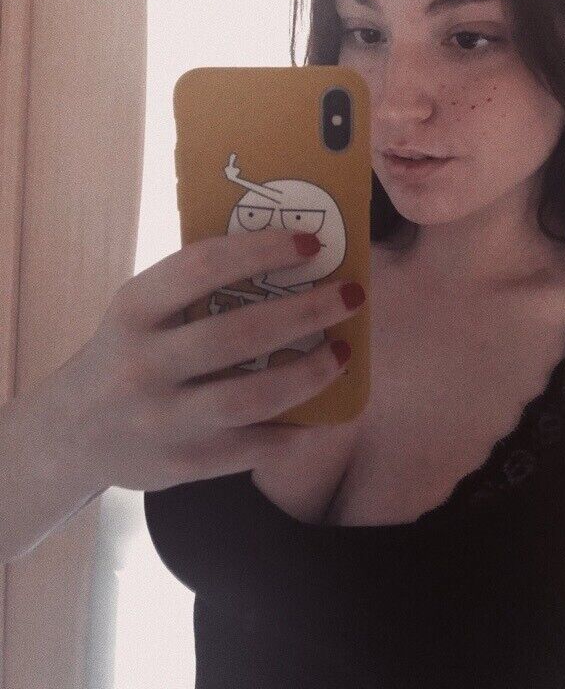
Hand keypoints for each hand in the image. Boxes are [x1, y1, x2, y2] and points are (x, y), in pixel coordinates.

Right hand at [53, 228, 362, 492]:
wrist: (72, 433)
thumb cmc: (126, 353)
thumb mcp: (141, 311)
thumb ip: (194, 291)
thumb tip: (290, 262)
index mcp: (134, 309)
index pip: (203, 267)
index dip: (262, 250)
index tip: (311, 242)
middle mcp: (143, 364)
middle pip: (240, 334)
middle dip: (307, 311)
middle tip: (350, 295)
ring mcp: (162, 420)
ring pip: (252, 398)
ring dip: (310, 374)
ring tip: (342, 353)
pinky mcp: (181, 465)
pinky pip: (253, 448)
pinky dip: (296, 430)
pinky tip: (321, 412)